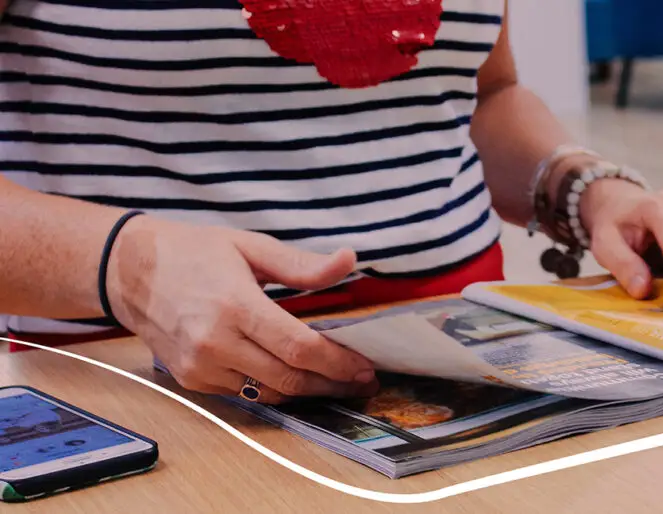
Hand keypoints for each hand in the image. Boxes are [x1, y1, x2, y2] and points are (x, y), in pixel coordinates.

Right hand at [105, 216, 377, 403]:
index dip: (338, 364)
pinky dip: (274, 390)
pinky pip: (244, 394)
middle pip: (289, 379)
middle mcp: (215, 343)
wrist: (128, 271)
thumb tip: (348, 261)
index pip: (299, 348)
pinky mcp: (191, 380)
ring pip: (268, 394)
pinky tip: (297, 380)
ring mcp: (200, 366)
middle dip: (332, 385)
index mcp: (235, 306)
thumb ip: (302, 264)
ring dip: (307, 392)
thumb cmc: (193, 252)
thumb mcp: (250, 246)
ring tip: (337, 383)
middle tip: (362, 383)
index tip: (366, 368)